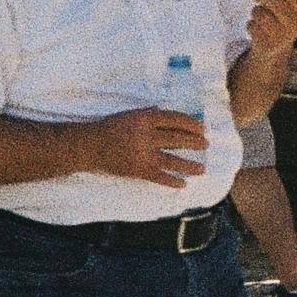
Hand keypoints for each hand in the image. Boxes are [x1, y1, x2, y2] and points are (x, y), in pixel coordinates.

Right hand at [83, 106, 208, 189]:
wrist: (90, 146)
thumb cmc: (110, 128)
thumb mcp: (130, 114)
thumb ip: (148, 114)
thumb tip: (165, 112)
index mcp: (146, 118)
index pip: (175, 119)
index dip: (191, 124)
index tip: (201, 128)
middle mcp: (147, 135)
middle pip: (178, 138)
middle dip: (195, 142)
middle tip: (205, 145)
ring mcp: (144, 154)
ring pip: (173, 160)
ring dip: (190, 165)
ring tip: (202, 168)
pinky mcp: (139, 170)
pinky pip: (160, 177)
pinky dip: (173, 181)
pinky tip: (183, 184)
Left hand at [242, 0, 296, 61]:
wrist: (276, 49)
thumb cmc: (277, 18)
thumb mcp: (279, 2)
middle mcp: (296, 25)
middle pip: (276, 4)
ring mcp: (283, 37)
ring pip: (261, 15)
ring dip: (256, 12)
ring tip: (260, 16)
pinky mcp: (268, 46)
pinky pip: (252, 27)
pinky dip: (251, 25)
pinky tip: (257, 29)